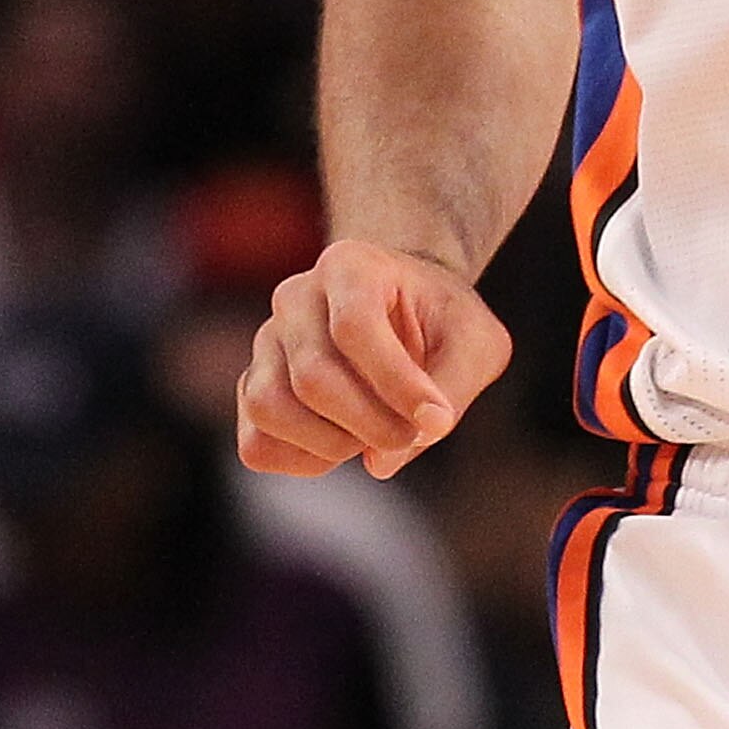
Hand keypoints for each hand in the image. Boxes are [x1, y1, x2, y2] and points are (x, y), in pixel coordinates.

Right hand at [237, 238, 511, 478]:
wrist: (411, 308)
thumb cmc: (445, 323)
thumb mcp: (476, 343)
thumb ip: (449, 389)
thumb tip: (381, 463)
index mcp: (350, 265)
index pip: (354, 327)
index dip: (395, 383)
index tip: (436, 418)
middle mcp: (296, 296)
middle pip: (312, 375)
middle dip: (370, 423)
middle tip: (410, 435)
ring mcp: (266, 342)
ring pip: (270, 408)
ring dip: (330, 444)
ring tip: (375, 436)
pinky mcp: (252, 387)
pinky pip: (256, 442)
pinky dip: (302, 460)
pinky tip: (344, 445)